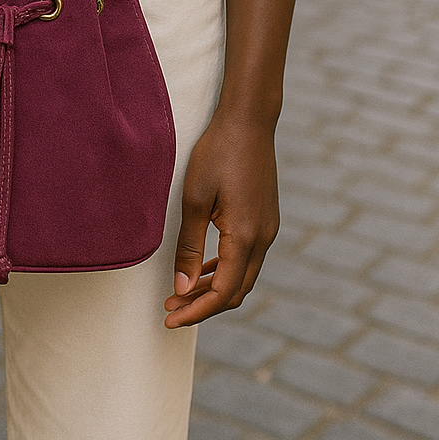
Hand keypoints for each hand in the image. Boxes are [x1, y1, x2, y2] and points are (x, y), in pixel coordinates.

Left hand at [163, 112, 279, 327]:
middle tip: (170, 308)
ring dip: (214, 289)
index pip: (223, 292)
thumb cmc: (218, 153)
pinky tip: (203, 269)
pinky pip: (246, 258)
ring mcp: (268, 229)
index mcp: (245, 235)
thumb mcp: (195, 198)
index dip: (196, 311)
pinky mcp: (266, 220)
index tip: (170, 318)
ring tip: (181, 293)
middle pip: (236, 291)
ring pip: (242, 276)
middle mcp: (263, 238)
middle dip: (203, 305)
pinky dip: (225, 270)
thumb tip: (183, 288)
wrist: (249, 121)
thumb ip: (189, 246)